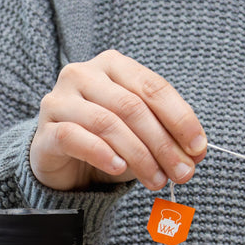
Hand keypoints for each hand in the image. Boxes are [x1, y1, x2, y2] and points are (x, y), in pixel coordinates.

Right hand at [29, 50, 206, 191]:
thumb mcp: (142, 134)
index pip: (152, 87)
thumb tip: (196, 153)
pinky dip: (103, 154)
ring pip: (107, 124)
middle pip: (132, 107)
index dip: (180, 118)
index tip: (198, 148)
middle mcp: (83, 74)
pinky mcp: (45, 129)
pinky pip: (75, 138)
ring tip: (156, 180)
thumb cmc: (107, 141)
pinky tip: (119, 169)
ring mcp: (60, 100)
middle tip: (181, 173)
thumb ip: (168, 137)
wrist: (63, 161)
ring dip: (139, 156)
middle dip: (162, 144)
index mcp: (113, 65)